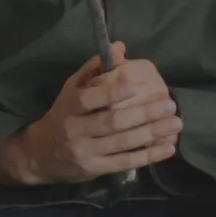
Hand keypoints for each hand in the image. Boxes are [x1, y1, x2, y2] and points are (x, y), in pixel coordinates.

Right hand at [0, 42, 181, 185]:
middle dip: (143, 114)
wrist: (40, 155)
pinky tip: (167, 148)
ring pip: (121, 143)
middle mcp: (74, 130)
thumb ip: (93, 70)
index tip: (135, 85)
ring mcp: (84, 152)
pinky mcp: (94, 169)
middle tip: (169, 105)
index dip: (111, 92)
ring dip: (151, 133)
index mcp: (68, 107)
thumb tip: (119, 47)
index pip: (88, 100)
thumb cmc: (62, 116)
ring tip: (175, 123)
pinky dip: (148, 156)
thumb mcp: (70, 90)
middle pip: (111, 122)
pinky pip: (124, 162)